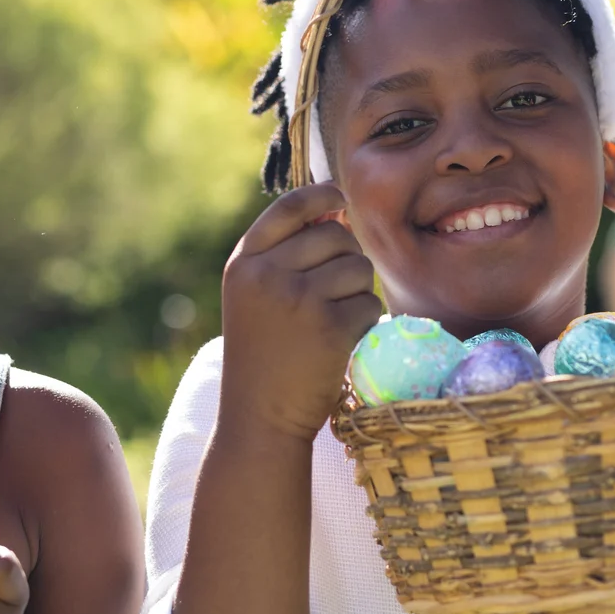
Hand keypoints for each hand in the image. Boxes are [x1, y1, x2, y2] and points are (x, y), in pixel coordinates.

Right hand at [219, 182, 383, 439]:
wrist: (260, 417)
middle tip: (332, 294)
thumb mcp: (253, 296)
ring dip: (358, 292)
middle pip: (335, 236)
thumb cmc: (262, 355)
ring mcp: (299, 300)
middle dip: (346, 259)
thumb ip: (283, 253)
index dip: (321, 196)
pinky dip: (364, 323)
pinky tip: (341, 343)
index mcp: (244, 263)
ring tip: (332, 321)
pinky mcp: (331, 327)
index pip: (289, 207)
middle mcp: (267, 274)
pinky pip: (370, 304)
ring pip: (358, 268)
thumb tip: (337, 212)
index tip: (339, 201)